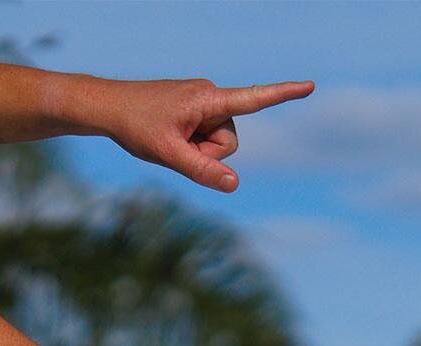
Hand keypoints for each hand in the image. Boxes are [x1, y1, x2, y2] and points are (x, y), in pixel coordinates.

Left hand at [87, 76, 312, 192]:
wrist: (110, 107)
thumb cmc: (137, 126)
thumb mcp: (169, 155)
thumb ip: (202, 171)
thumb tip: (233, 184)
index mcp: (208, 99)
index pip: (253, 99)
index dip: (282, 95)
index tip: (309, 86)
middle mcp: (211, 97)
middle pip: (230, 141)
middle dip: (209, 153)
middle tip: (176, 146)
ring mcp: (203, 104)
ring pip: (217, 144)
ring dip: (197, 151)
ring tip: (170, 140)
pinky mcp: (195, 111)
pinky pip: (204, 138)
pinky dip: (191, 146)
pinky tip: (170, 137)